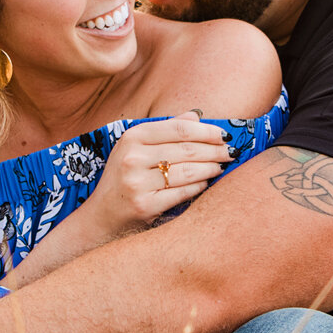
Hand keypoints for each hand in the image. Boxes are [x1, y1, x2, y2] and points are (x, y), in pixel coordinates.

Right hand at [84, 115, 232, 237]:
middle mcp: (132, 158)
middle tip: (230, 152)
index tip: (224, 135)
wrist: (101, 216)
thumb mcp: (136, 148)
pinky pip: (183, 192)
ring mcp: (137, 183)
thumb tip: (197, 115)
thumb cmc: (124, 178)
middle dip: (214, 150)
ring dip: (211, 168)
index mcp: (132, 137)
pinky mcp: (145, 205)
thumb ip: (166, 130)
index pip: (179, 128)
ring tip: (222, 166)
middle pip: (186, 149)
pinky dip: (199, 186)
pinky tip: (207, 183)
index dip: (206, 131)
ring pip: (188, 171)